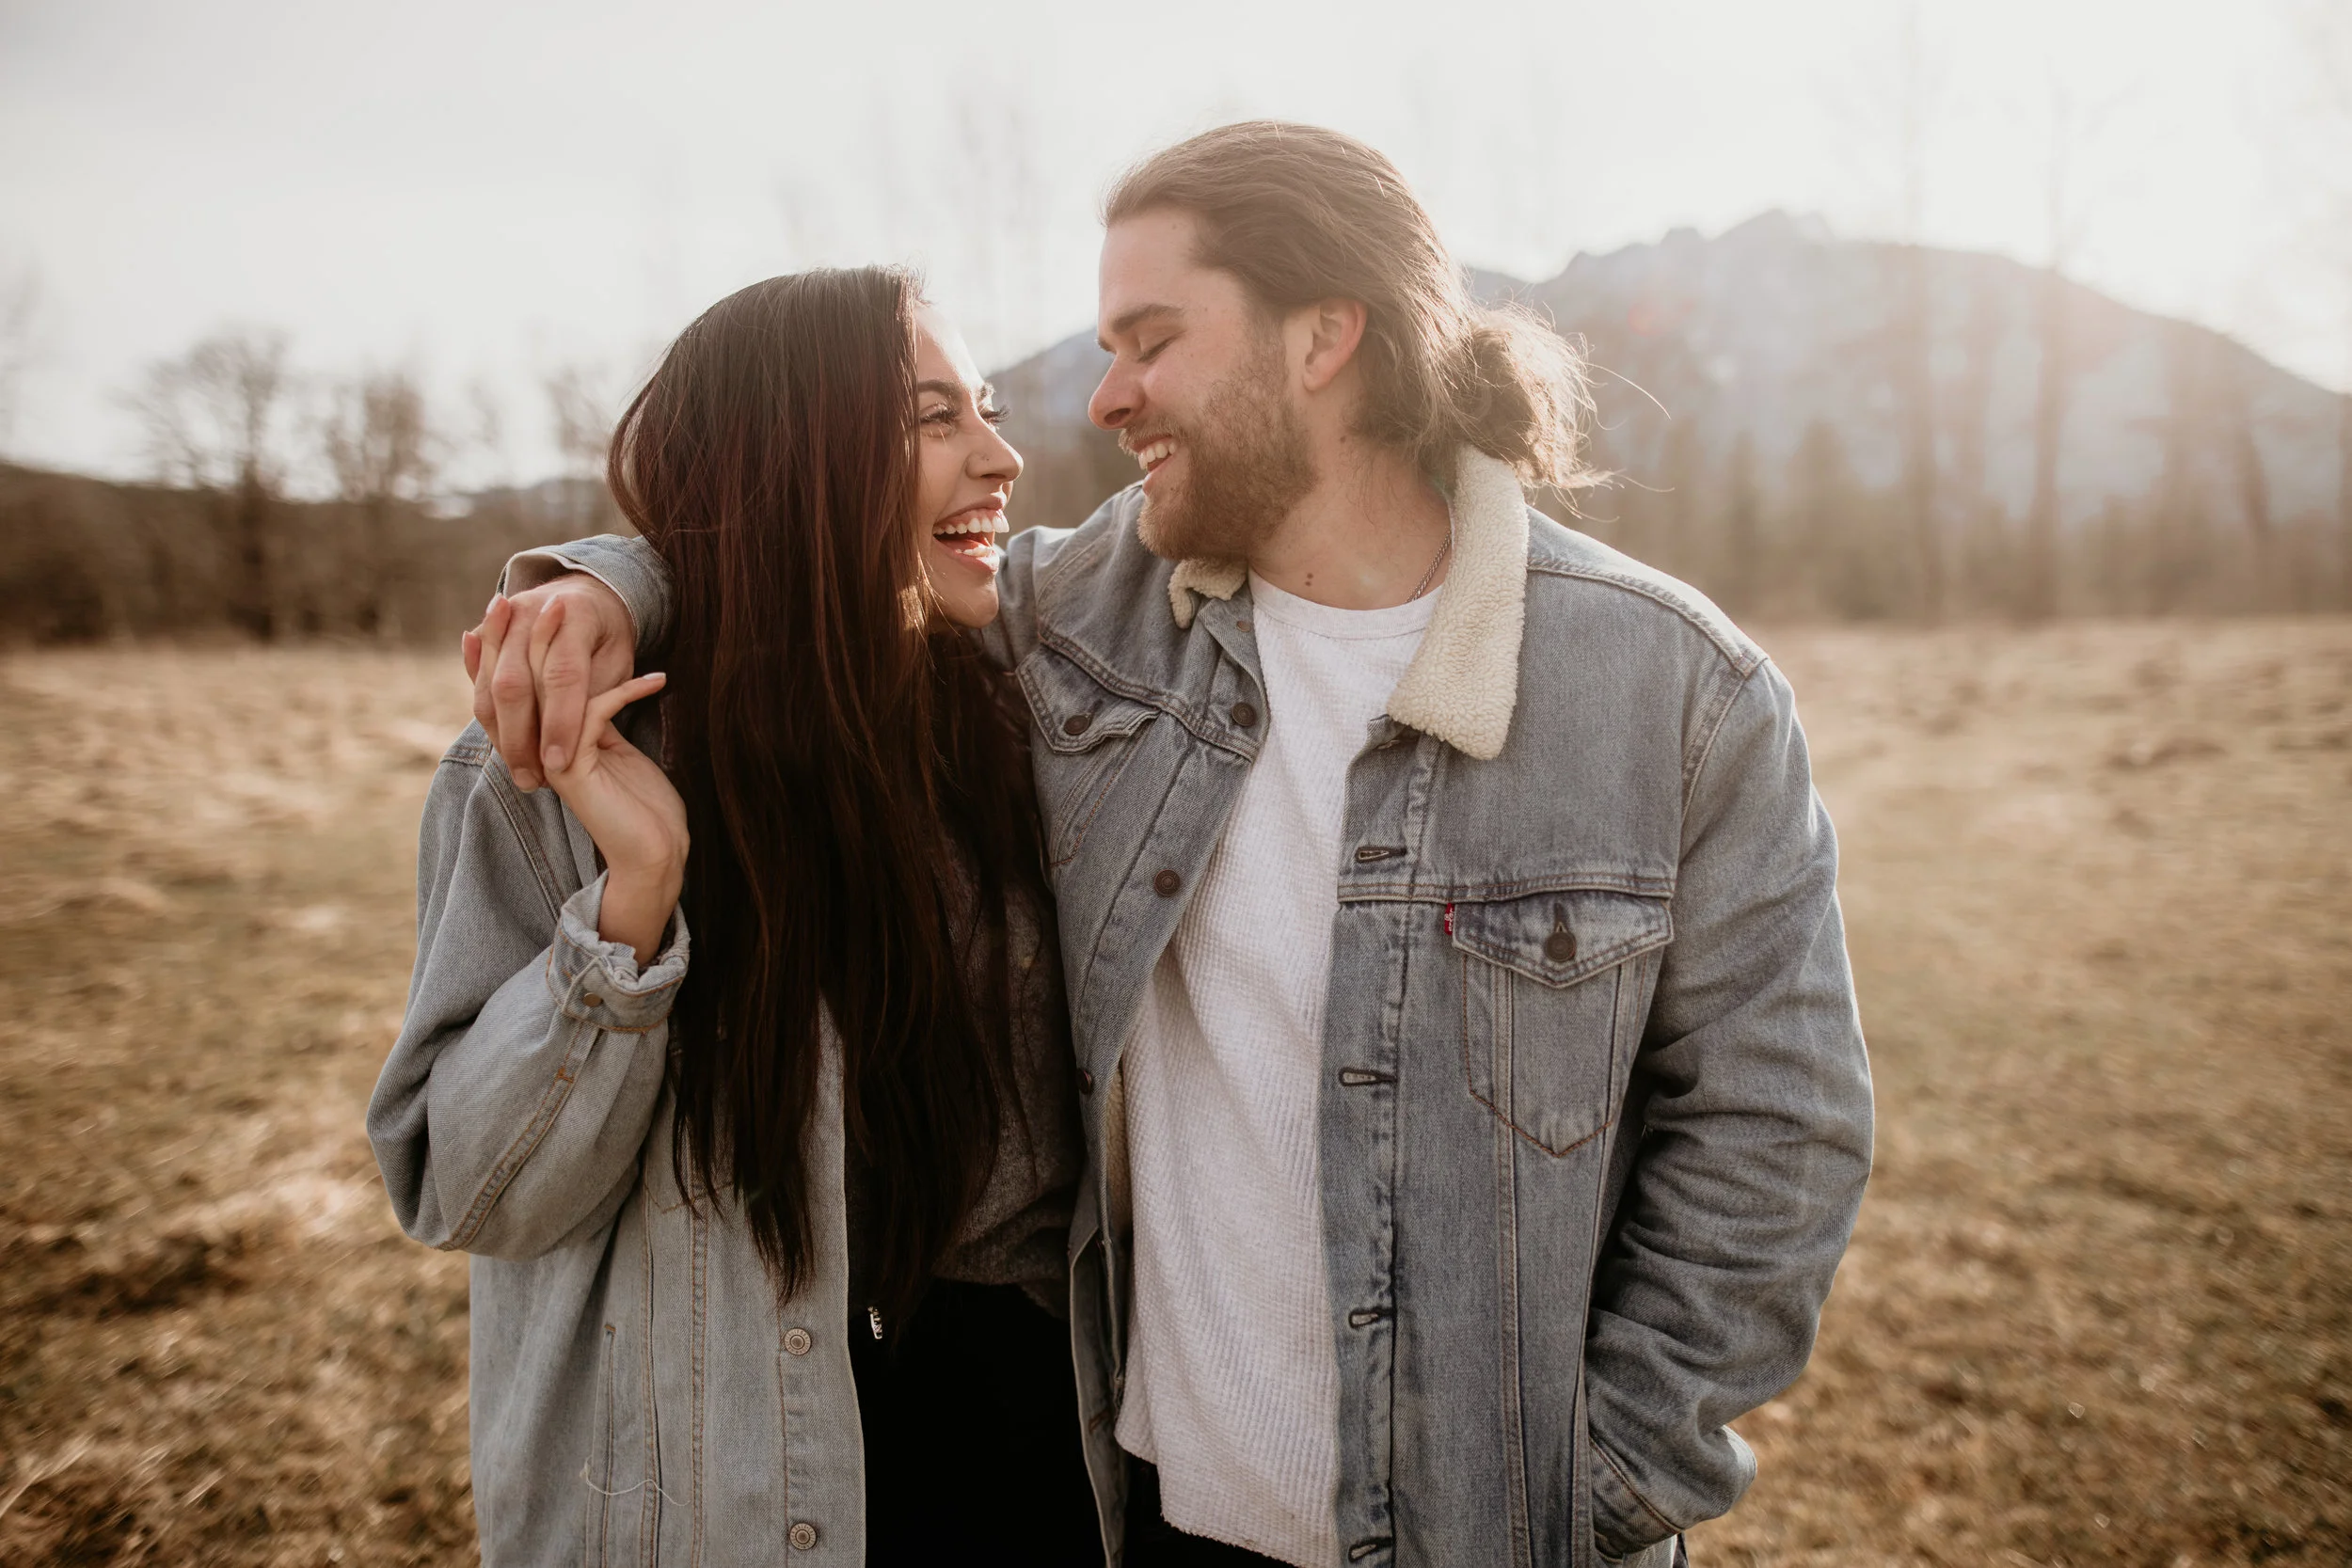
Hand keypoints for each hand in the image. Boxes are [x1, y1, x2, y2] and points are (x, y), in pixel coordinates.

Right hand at [462, 571, 633, 791]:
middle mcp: (535, 609)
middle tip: (534, 781)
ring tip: (523, 775)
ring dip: (504, 735)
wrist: (591, 589)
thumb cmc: (610, 633)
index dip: (561, 722)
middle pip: (515, 684)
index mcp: (578, 615)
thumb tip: (578, 732)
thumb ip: (596, 686)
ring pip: (493, 686)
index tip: (559, 764)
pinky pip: (479, 674)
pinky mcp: (493, 628)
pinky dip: (486, 714)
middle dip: (521, 740)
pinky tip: (500, 742)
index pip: (564, 677)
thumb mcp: (619, 656)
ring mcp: (510, 616)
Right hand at [477, 600, 687, 965]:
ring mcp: (548, 760)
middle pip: (510, 681)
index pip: (506, 684)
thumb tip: (575, 676)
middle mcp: (531, 751)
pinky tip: (658, 679)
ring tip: (572, 608)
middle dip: (517, 634)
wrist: (656, 849)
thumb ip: (588, 712)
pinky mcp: (572, 770)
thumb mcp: (611, 743)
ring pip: (539, 691)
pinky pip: (590, 713)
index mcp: (534, 742)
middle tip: (539, 595)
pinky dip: (626, 690)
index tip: (513, 604)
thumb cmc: (641, 799)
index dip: (501, 645)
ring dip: (555, 645)